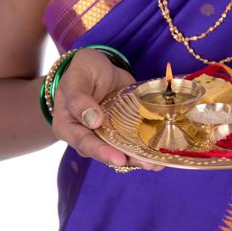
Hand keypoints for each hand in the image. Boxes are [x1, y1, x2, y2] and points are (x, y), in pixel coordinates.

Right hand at [52, 48, 163, 170]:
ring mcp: (107, 135)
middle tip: (148, 164)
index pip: (85, 143)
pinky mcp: (124, 130)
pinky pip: (134, 142)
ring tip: (158, 162)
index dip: (102, 152)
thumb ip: (79, 98)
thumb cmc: (82, 71)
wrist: (99, 67)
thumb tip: (93, 120)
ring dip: (141, 158)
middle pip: (107, 152)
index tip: (119, 158)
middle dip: (128, 160)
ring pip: (123, 151)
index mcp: (69, 127)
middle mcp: (88, 136)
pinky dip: (147, 148)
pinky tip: (162, 153)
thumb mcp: (77, 78)